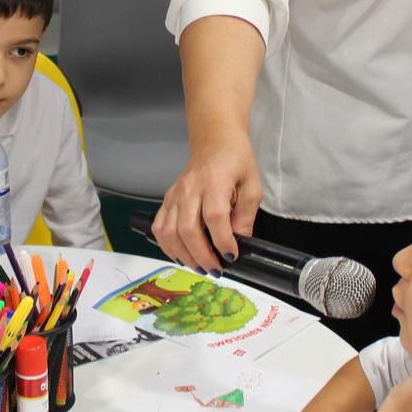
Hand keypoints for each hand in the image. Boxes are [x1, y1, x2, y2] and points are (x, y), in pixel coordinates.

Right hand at [151, 133, 259, 272]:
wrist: (215, 141)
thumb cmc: (237, 162)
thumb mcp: (252, 187)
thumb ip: (245, 216)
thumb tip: (238, 243)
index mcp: (215, 181)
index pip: (215, 217)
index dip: (222, 241)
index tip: (231, 256)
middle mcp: (190, 188)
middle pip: (188, 229)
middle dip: (202, 256)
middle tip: (216, 270)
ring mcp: (175, 194)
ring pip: (170, 232)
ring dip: (184, 255)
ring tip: (200, 267)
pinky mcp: (167, 198)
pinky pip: (159, 226)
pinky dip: (167, 246)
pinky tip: (181, 255)